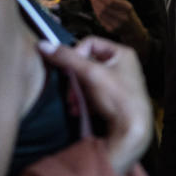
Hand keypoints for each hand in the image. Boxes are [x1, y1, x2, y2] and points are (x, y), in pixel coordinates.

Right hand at [38, 36, 152, 175]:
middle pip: (87, 64)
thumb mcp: (90, 74)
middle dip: (74, 79)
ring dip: (76, 92)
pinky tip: (78, 111)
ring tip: (72, 104)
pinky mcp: (114, 101)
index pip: (90, 43)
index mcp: (122, 53)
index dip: (76, 54)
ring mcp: (119, 84)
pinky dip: (83, 101)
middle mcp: (122, 66)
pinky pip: (93, 94)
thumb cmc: (117, 98)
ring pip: (88, 81)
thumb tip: (43, 45)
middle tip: (69, 92)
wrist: (132, 133)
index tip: (69, 69)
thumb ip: (67, 59)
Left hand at [89, 0, 145, 36]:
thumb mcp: (126, 3)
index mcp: (127, 9)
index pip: (111, 2)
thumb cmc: (128, 14)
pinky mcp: (111, 30)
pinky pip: (100, 20)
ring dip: (95, 7)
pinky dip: (96, 13)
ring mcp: (116, 25)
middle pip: (104, 8)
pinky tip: (95, 9)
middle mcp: (122, 18)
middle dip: (96, 2)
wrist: (132, 29)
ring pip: (101, 14)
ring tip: (92, 1)